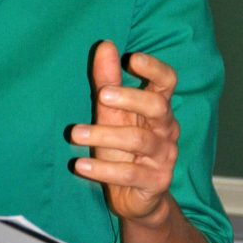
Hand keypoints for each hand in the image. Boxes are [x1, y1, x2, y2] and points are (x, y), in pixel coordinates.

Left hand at [69, 41, 179, 224]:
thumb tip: (105, 45)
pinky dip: (102, 169)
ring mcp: (163, 156)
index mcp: (159, 108)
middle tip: (102, 95)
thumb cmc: (124, 147)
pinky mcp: (155, 181)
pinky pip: (129, 173)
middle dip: (130, 98)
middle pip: (157, 107)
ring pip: (138, 140)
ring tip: (75, 134)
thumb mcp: (113, 113)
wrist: (138, 197)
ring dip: (104, 135)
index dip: (154, 68)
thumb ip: (108, 80)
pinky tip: (80, 165)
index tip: (131, 58)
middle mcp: (166, 129)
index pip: (167, 81)